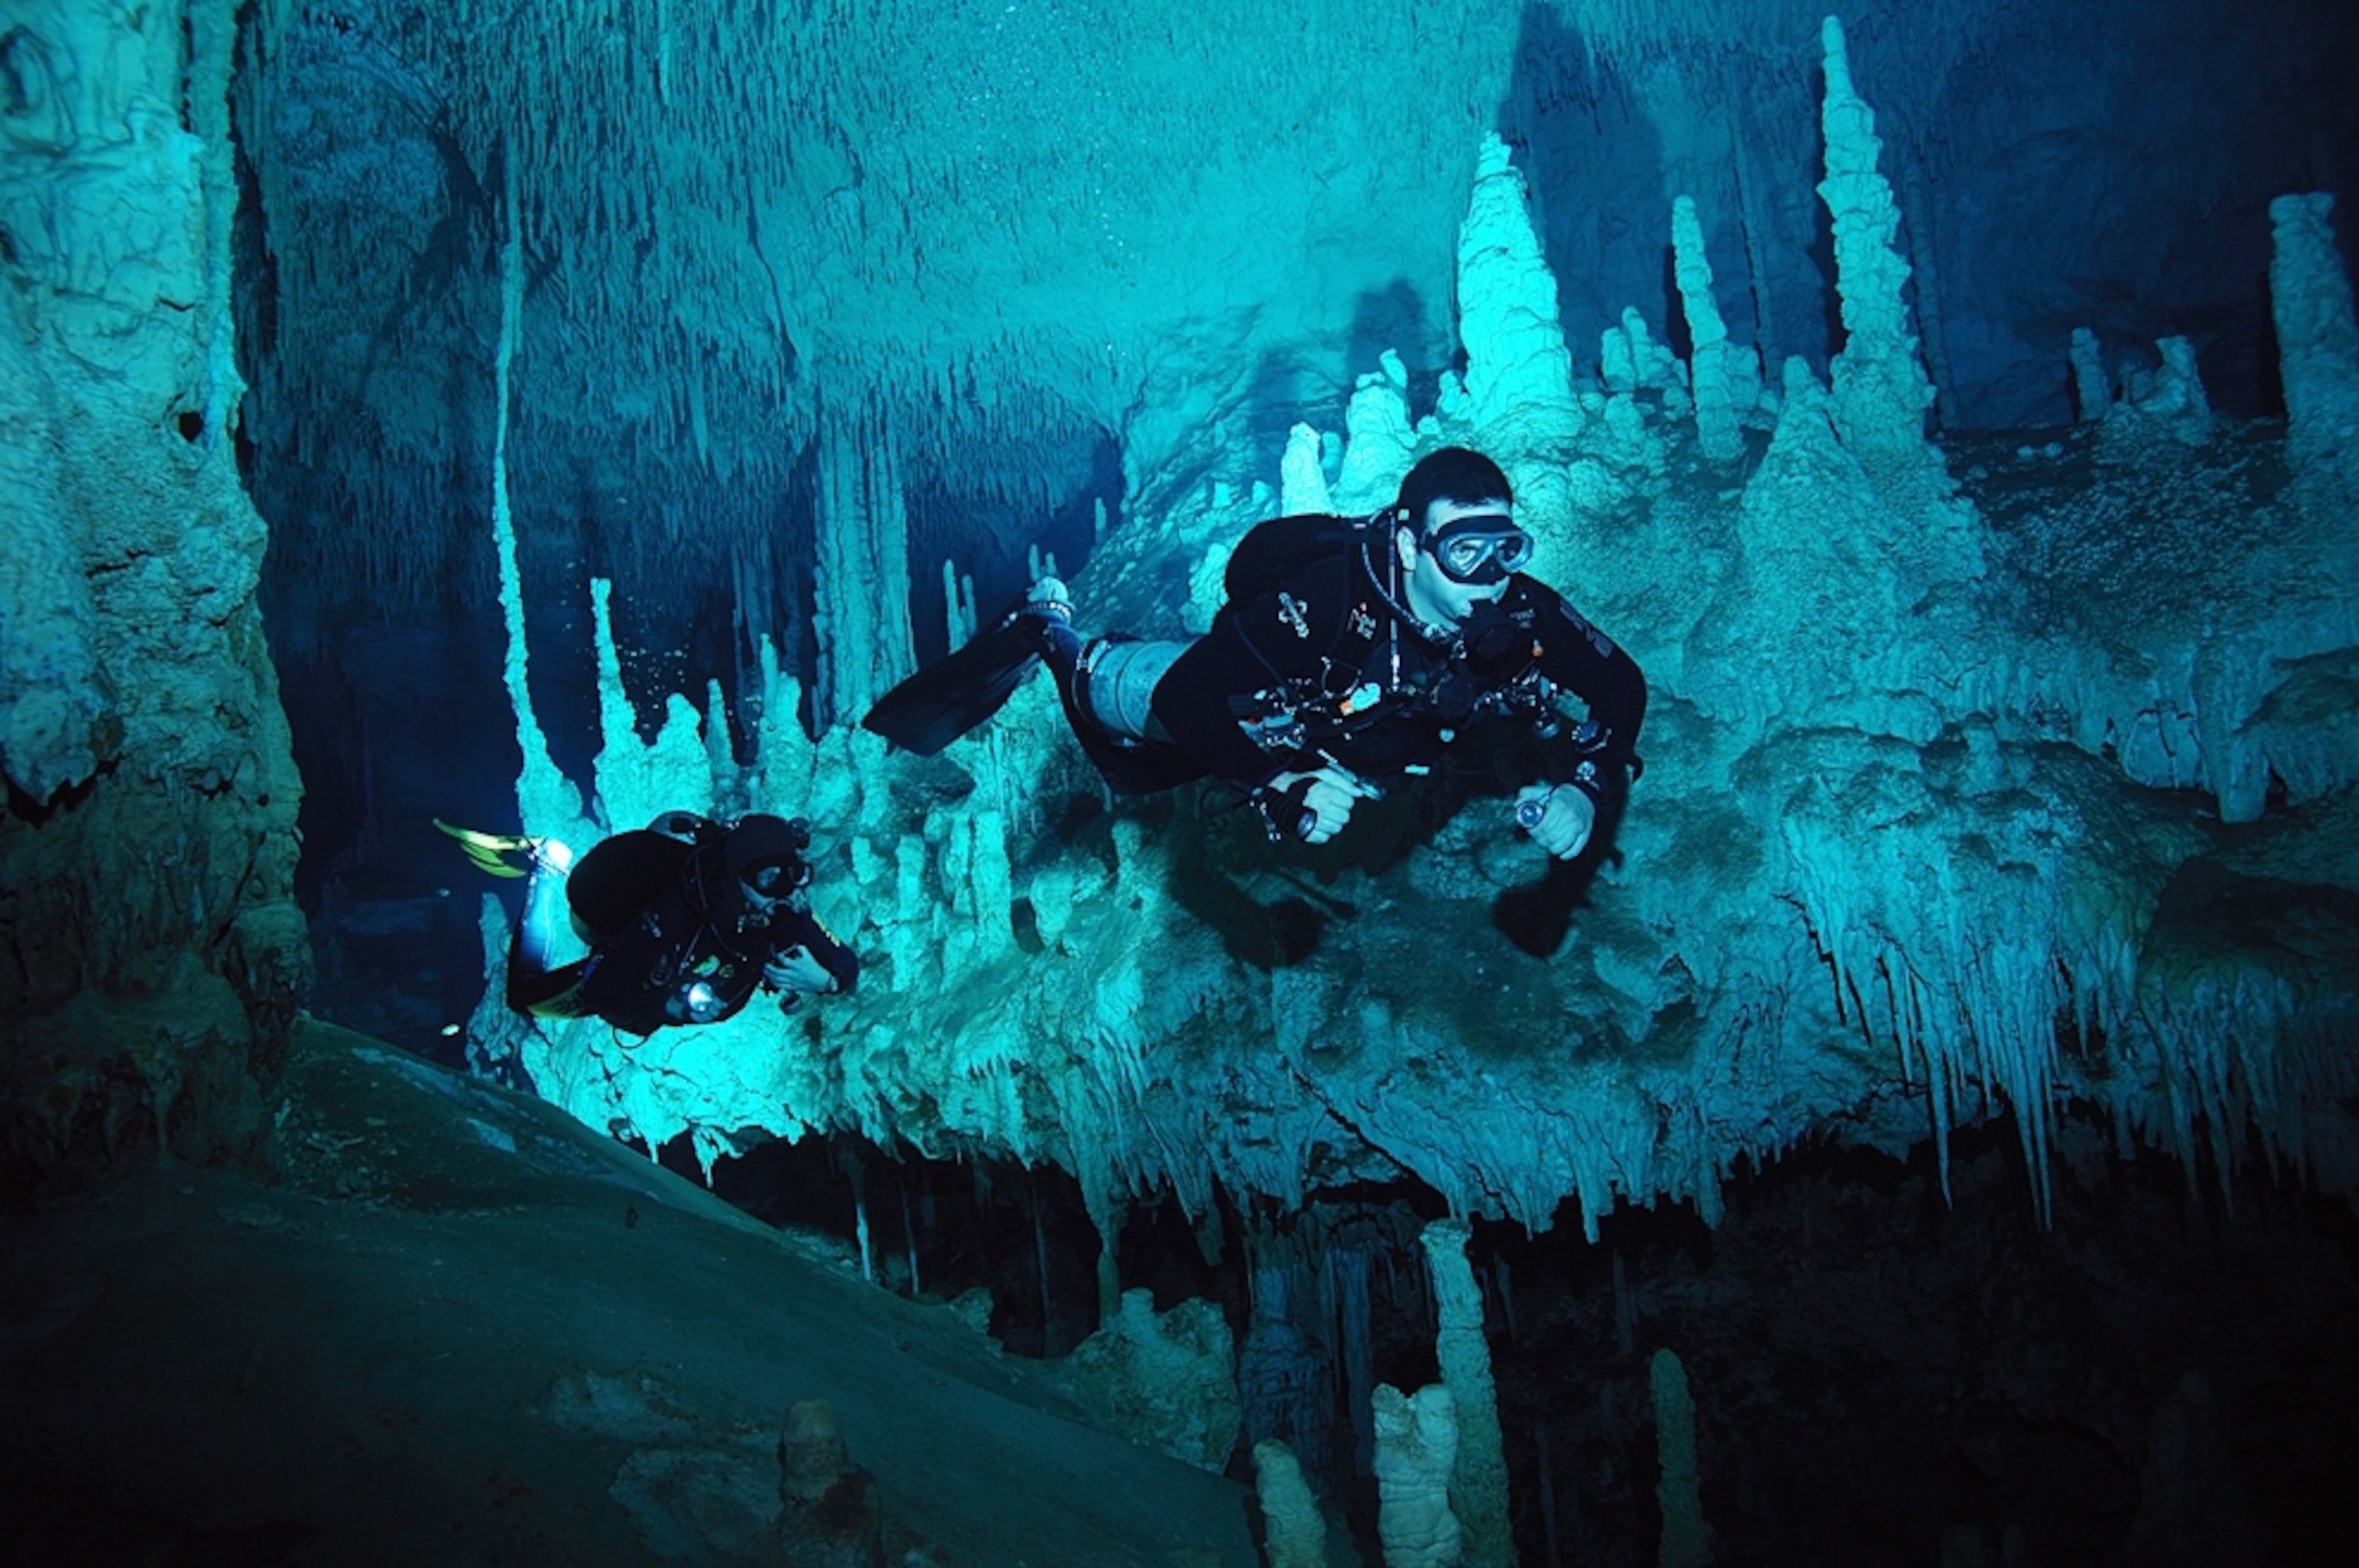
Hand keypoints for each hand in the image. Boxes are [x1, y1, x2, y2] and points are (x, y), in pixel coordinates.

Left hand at [763, 944, 835, 994]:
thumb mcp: (809, 956)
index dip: (776, 955)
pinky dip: (773, 983)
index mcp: (797, 965)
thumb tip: (793, 945)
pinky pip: (780, 986)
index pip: (783, 960)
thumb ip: (800, 949)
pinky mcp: (792, 987)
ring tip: (765, 971)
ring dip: (769, 975)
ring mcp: (792, 981)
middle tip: (764, 964)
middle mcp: (793, 974)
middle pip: (776, 972)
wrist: (821, 981)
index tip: (773, 953)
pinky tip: (770, 979)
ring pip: (776, 980)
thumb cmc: (815, 968)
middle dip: (768, 968)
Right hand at [1265, 764, 1379, 843]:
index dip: (1345, 799)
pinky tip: (1317, 822)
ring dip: (1333, 822)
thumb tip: (1360, 792)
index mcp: (1323, 791)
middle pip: (1345, 817)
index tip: (1338, 797)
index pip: (1349, 802)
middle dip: (1340, 810)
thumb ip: (1343, 780)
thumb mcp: (1322, 773)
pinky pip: (1324, 838)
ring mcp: (1311, 821)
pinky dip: (1323, 832)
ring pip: (1337, 828)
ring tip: (1323, 813)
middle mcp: (1318, 807)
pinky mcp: (1304, 833)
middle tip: (1330, 805)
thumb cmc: (1302, 781)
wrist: (1276, 790)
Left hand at [1516, 783, 1595, 859]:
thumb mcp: (1542, 789)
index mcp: (1558, 806)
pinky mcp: (1585, 834)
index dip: (1533, 831)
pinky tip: (1560, 853)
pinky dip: (1566, 854)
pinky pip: (1575, 850)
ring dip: (1550, 847)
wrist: (1584, 794)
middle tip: (1538, 836)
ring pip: (1560, 846)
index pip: (1542, 827)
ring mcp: (1578, 827)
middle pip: (1550, 837)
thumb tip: (1517, 805)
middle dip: (1540, 839)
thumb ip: (1526, 794)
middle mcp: (1570, 817)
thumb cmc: (1560, 794)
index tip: (1531, 830)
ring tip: (1548, 841)